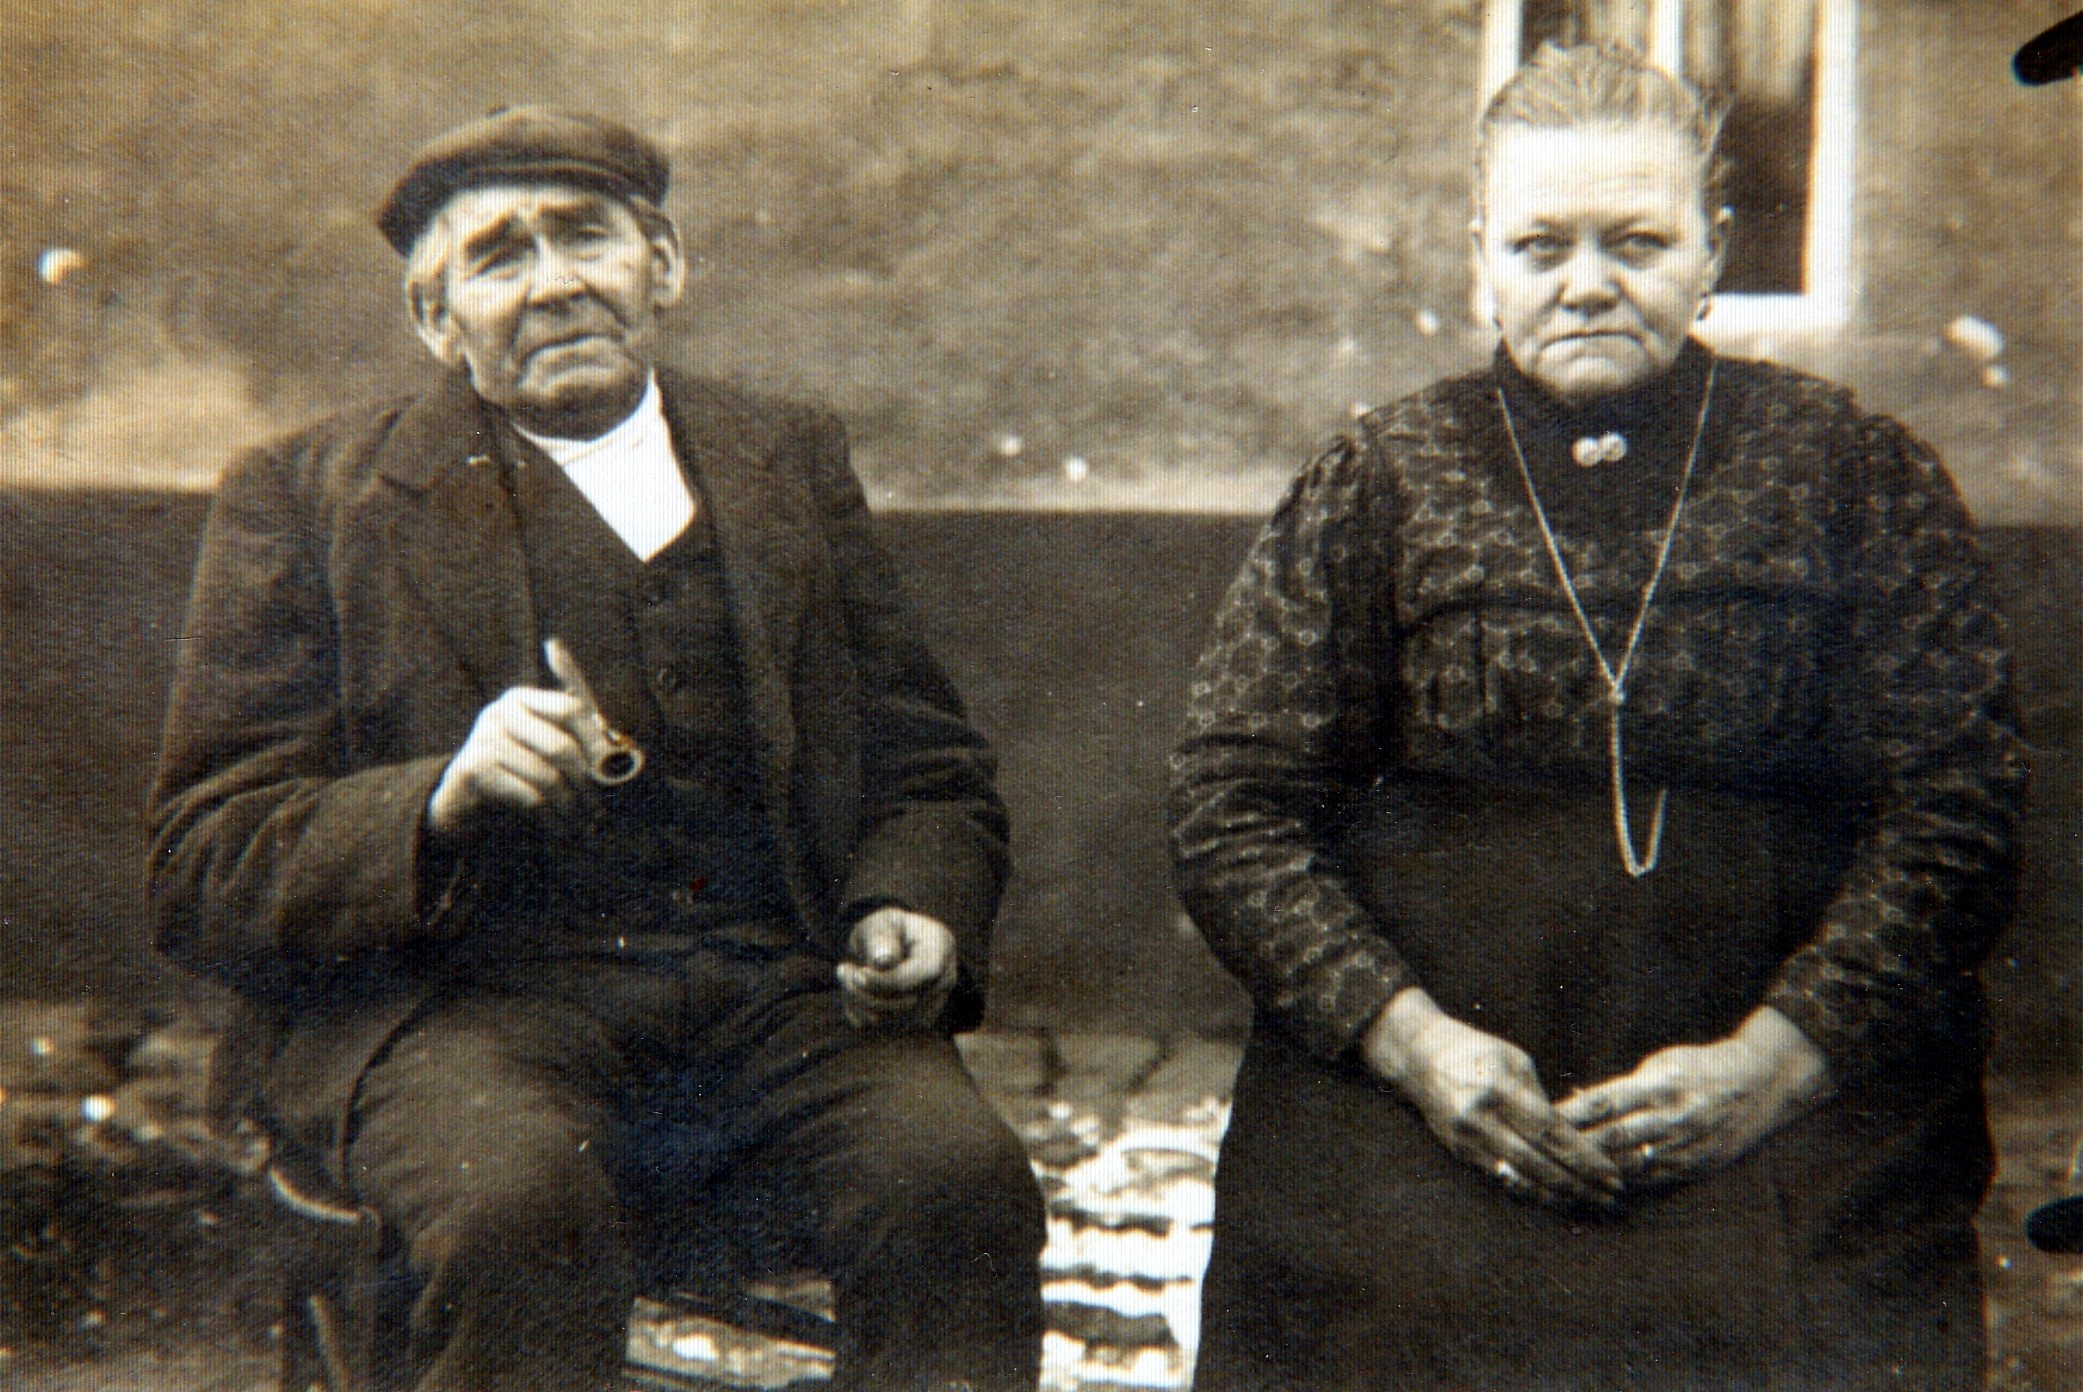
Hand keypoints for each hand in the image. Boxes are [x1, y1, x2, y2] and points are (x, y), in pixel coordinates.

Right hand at [426, 685, 598, 836]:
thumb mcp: (542, 748)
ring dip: (573, 807)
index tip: (615, 767)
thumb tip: (620, 754)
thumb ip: (576, 740)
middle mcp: (500, 712)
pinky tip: (564, 831)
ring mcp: (484, 739)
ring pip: (547, 777)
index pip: (569, 708)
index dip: (596, 738)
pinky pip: (529, 798)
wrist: (462, 799)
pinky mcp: (474, 770)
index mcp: (523, 699)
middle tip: (604, 809)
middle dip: (588, 782)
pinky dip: (553, 819)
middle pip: (560, 746)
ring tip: (588, 825)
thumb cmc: (515, 772)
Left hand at [837, 909, 957, 1032]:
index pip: (924, 975)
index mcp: (940, 948)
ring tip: (847, 975)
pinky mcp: (912, 1022)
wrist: (882, 946)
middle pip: (909, 1004)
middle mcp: (943, 980)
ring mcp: (931, 1004)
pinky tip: (853, 992)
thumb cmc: (882, 930)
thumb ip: (881, 939)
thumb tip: (883, 961)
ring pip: (893, 1021)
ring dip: (860, 1002)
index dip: (889, 980)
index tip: (860, 972)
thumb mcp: (879, 924)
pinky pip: (881, 1029)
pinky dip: (860, 1012)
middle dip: (868, 992)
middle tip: (844, 970)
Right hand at [1364, 988, 1621, 1207]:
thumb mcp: (1514, 1060)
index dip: (1585, 1158)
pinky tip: (1552, 1196)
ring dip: (1557, 1194)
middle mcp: (1481, 1117)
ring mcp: (1467, 1137)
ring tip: (1588, 1201)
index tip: (1611, 1174)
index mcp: (1500, 1088)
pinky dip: (1529, 1189)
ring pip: (1520, 1177)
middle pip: (1539, 1162)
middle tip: (1611, 1197)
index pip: (1551, 1133)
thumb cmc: (1475, 1051)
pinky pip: (1500, 1177)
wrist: (1418, 1056)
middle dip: (1579, 1183)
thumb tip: (1567, 1136)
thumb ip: (1540, 1099)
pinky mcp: (1458, 1150)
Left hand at [1556, 1007, 1833, 1186]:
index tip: (1537, 1121)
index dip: (1569, 1115)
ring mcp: (1683, 1145)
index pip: (1603, 1102)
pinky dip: (1621, 1185)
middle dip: (1572, 1150)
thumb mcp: (1660, 1063)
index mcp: (1658, 1084)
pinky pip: (1650, 1180)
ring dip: (1591, 1175)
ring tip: (1556, 1180)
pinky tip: (1594, 1192)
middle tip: (1534, 1156)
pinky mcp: (1694, 1166)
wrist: (1761, 1083)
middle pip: (1610, 1139)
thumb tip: (1577, 1100)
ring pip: (1627, 1165)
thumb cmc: (1700, 1067)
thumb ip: (1621, 1087)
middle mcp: (1670, 1117)